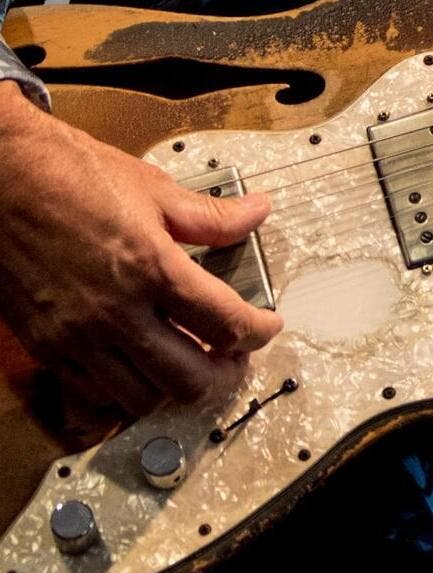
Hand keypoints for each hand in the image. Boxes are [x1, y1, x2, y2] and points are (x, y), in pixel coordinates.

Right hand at [0, 82, 281, 415]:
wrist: (4, 177)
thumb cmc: (71, 173)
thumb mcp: (152, 187)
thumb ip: (210, 215)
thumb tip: (256, 214)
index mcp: (150, 266)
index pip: (224, 322)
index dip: (258, 331)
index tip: (267, 327)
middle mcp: (115, 311)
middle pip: (188, 379)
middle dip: (225, 376)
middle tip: (236, 358)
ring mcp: (77, 336)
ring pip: (142, 398)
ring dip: (175, 389)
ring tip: (190, 363)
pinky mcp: (47, 346)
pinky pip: (94, 394)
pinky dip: (125, 391)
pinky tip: (139, 367)